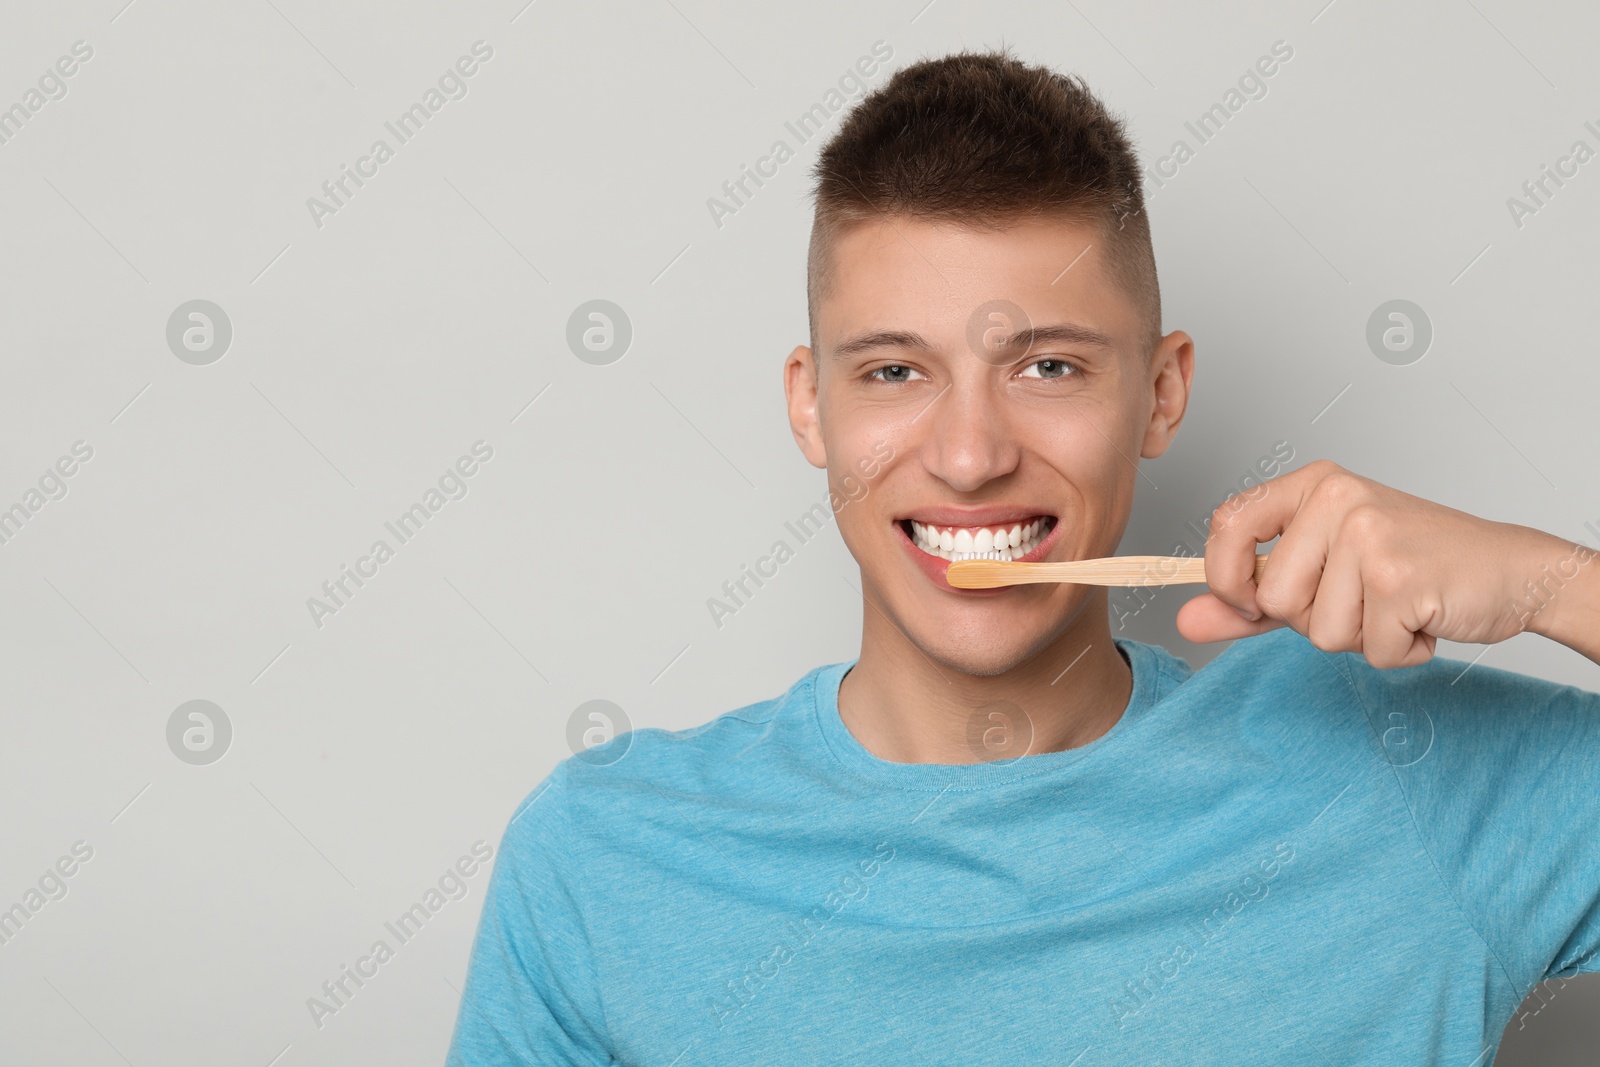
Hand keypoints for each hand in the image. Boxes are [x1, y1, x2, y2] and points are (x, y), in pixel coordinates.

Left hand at [1174, 460, 1598, 667]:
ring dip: (1360, 638)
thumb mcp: (1323, 574)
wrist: (1512, 571)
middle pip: (1271, 598)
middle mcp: (1337, 499)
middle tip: (1364, 596)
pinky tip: (1422, 617)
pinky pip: (1371, 650)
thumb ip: (1249, 600)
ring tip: (1396, 605)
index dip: (1225, 577)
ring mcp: (1369, 535)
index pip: (1226, 524)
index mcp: (1312, 486)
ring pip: (1319, 632)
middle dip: (1313, 620)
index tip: (1250, 600)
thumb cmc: (1415, 567)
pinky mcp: (1401, 577)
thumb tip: (1185, 621)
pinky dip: (1400, 651)